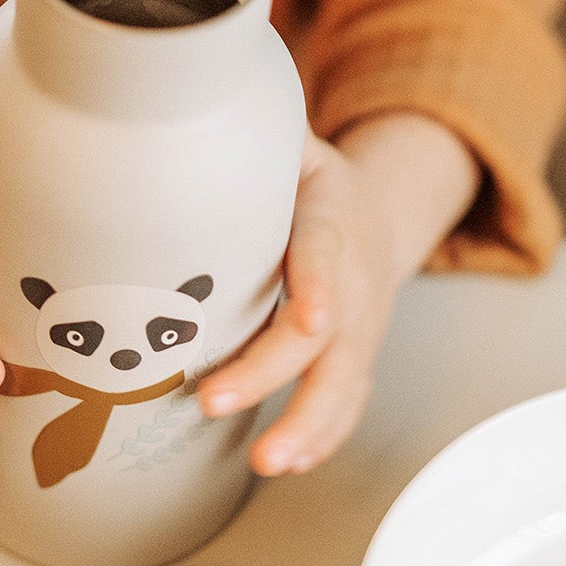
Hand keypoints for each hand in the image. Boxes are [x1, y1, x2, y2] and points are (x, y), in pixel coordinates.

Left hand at [195, 114, 478, 474]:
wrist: (376, 211)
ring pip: (343, 382)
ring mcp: (360, 325)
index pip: (327, 252)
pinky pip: (347, 403)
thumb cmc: (312, 181)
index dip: (320, 285)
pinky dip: (323, 437)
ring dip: (307, 427)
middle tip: (215, 401)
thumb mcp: (292, 141)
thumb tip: (189, 102)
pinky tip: (290, 463)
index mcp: (333, 217)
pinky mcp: (355, 357)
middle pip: (325, 336)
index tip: (309, 314)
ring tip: (266, 461)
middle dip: (273, 374)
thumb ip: (252, 133)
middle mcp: (354, 278)